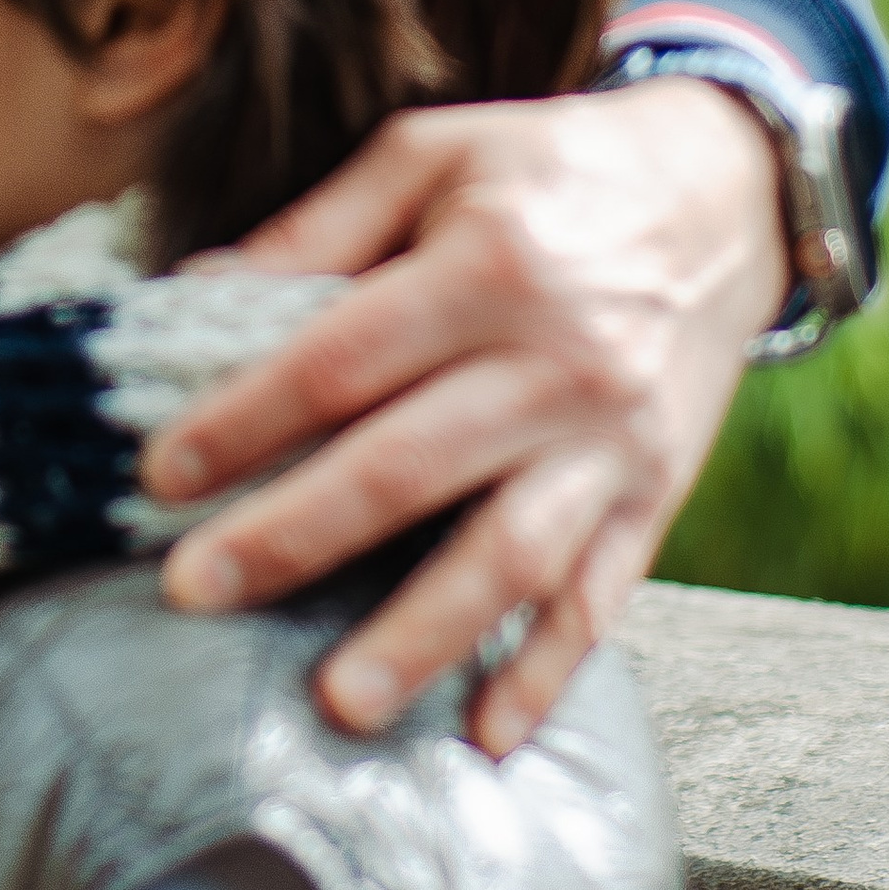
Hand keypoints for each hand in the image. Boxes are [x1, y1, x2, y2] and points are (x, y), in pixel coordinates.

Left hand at [144, 80, 788, 755]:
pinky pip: (602, 596)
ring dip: (422, 636)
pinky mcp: (656, 493)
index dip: (246, 417)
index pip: (343, 358)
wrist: (727, 194)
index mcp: (489, 264)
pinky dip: (549, 672)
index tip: (161, 471)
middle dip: (292, 537)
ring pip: (510, 555)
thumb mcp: (431, 155)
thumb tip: (194, 290)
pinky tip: (490, 734)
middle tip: (193, 592)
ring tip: (338, 701)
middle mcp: (557, 360)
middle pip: (409, 467)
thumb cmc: (548, 170)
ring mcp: (613, 439)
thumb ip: (317, 227)